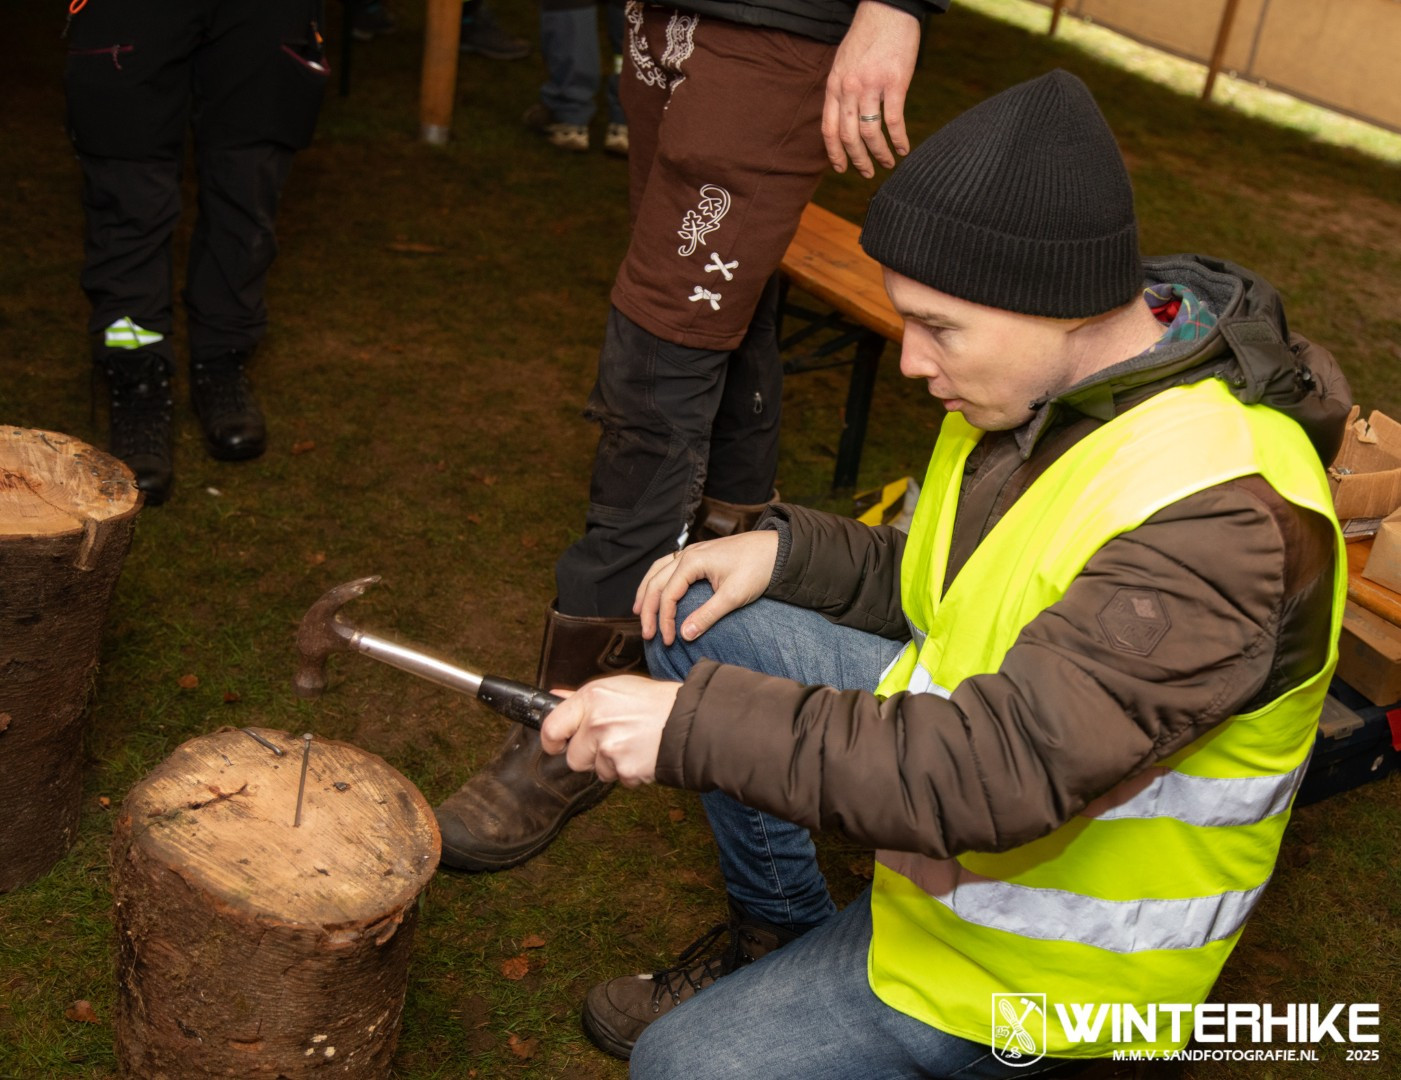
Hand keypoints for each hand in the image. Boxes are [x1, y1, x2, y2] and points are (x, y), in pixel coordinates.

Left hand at [539, 675, 680, 786]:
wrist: (691, 721)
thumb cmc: (657, 702)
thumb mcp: (618, 688)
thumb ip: (582, 698)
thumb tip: (555, 698)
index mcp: (592, 698)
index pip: (551, 727)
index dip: (552, 740)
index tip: (558, 744)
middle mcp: (596, 722)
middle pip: (573, 757)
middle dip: (589, 756)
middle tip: (612, 742)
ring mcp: (610, 748)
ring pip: (597, 771)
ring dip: (612, 764)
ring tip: (634, 745)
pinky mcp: (624, 769)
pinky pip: (618, 779)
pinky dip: (629, 773)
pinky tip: (642, 755)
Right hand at [633, 530, 778, 645]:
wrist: (778, 549)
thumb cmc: (758, 569)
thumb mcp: (733, 596)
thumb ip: (707, 616)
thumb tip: (684, 635)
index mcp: (692, 562)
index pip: (667, 595)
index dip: (664, 620)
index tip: (668, 641)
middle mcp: (687, 554)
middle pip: (656, 583)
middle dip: (647, 609)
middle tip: (646, 634)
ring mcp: (692, 552)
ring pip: (658, 571)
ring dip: (646, 591)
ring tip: (638, 611)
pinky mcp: (699, 554)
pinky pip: (669, 566)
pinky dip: (658, 580)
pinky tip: (658, 590)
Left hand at [822, 1, 921, 177]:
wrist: (887, 10)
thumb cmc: (867, 37)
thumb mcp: (843, 63)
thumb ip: (842, 90)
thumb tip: (845, 117)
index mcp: (834, 85)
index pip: (829, 129)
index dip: (835, 153)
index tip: (842, 168)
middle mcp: (849, 89)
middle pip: (849, 136)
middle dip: (858, 160)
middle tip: (868, 173)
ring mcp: (871, 86)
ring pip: (870, 133)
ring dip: (880, 154)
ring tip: (888, 163)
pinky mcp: (894, 82)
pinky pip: (894, 121)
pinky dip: (899, 139)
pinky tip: (904, 148)